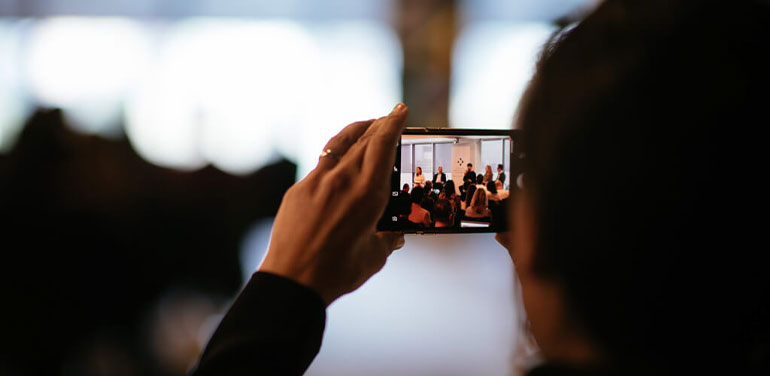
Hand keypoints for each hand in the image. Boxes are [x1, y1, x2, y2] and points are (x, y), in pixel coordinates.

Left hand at [260, 104, 408, 304]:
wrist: (293, 280)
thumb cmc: (338, 272)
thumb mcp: (374, 256)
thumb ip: (387, 240)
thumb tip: (395, 236)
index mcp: (368, 194)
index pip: (383, 145)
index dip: (393, 123)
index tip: (400, 110)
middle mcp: (343, 180)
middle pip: (364, 140)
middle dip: (380, 124)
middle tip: (391, 116)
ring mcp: (318, 182)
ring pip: (340, 145)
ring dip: (357, 131)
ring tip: (368, 126)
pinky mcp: (299, 190)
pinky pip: (322, 164)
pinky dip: (336, 155)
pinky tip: (340, 160)